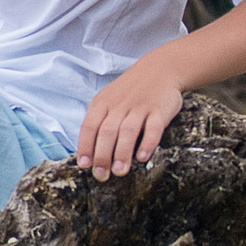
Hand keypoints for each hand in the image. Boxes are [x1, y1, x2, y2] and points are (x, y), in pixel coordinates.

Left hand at [75, 60, 183, 178]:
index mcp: (102, 103)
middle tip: (102, 175)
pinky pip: (153, 128)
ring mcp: (140, 107)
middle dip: (102, 156)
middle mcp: (119, 105)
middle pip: (107, 132)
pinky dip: (148, 143)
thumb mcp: (108, 99)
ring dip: (122, 153)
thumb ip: (98, 121)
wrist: (160, 69)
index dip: (85, 147)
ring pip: (128, 131)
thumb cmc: (129, 91)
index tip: (84, 165)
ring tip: (119, 171)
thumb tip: (88, 152)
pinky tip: (142, 157)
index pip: (89, 127)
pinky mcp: (159, 110)